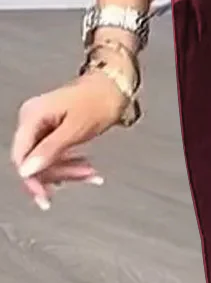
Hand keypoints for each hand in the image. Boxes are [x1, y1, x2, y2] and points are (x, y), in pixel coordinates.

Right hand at [9, 70, 126, 209]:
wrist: (116, 86)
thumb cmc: (99, 100)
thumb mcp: (75, 128)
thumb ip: (50, 150)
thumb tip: (26, 170)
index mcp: (33, 115)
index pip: (21, 155)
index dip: (32, 178)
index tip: (44, 197)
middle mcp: (33, 118)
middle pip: (34, 160)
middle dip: (58, 173)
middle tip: (83, 178)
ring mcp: (42, 124)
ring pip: (46, 159)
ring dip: (68, 171)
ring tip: (91, 174)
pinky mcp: (53, 129)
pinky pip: (55, 153)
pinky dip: (70, 163)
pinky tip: (85, 169)